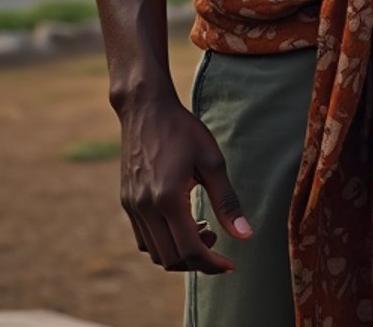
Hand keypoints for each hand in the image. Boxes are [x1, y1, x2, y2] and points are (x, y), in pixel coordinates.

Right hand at [118, 94, 252, 272]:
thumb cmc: (183, 130)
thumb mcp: (212, 161)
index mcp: (169, 199)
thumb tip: (246, 236)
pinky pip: (143, 239)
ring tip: (199, 227)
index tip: (230, 265)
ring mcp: (133, 207)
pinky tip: (180, 221)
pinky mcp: (126, 202)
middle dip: (197, 260)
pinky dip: (163, 242)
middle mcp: (146, 208)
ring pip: (155, 253)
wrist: (145, 108)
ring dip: (179, 252)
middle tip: (215, 237)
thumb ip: (227, 202)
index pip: (190, 251)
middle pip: (171, 259)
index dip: (212, 265)